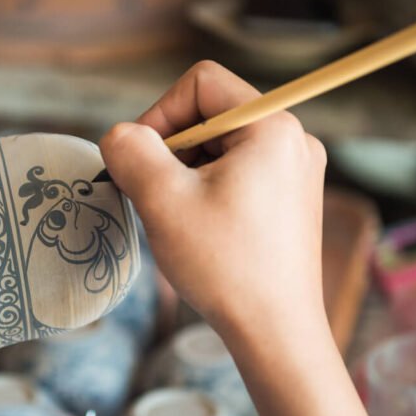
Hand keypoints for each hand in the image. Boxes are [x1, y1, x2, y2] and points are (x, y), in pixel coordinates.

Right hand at [99, 61, 328, 344]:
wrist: (275, 332)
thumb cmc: (224, 265)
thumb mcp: (163, 199)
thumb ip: (130, 151)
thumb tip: (119, 136)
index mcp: (271, 126)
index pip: (200, 83)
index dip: (159, 115)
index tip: (142, 164)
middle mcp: (294, 140)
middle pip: (211, 115)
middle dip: (172, 151)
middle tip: (156, 198)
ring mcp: (297, 172)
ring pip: (220, 148)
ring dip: (187, 175)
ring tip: (180, 220)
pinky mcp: (292, 202)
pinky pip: (238, 175)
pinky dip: (208, 193)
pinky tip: (201, 232)